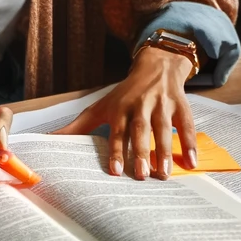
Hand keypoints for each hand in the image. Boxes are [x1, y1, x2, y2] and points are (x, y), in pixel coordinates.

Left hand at [56, 46, 194, 179]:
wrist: (156, 65)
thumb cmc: (125, 93)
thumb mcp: (100, 106)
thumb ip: (77, 126)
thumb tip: (48, 140)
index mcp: (121, 108)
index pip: (118, 132)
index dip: (116, 151)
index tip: (114, 171)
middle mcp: (141, 105)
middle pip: (141, 130)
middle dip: (141, 151)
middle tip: (142, 176)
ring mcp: (162, 104)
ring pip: (164, 128)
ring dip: (165, 151)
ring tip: (164, 174)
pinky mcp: (181, 105)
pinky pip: (187, 125)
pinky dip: (190, 143)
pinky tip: (192, 163)